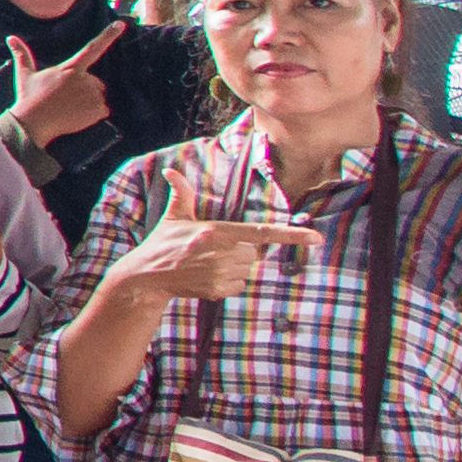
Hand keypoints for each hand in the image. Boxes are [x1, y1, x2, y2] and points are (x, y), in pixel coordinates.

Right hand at [4, 32, 112, 146]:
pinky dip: (93, 114)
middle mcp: (84, 79)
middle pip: (95, 82)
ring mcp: (92, 95)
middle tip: (66, 99)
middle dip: (85, 89)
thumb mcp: (24, 74)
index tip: (121, 24)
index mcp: (70, 68)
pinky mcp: (97, 110)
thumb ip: (22, 55)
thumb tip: (10, 37)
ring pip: (99, 96)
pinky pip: (103, 110)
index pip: (92, 49)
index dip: (107, 36)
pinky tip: (77, 117)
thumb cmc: (28, 98)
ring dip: (89, 102)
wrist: (33, 123)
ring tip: (70, 109)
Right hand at [104, 210, 313, 307]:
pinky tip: (207, 276)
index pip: (263, 232)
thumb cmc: (162, 243)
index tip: (316, 237)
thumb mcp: (173, 217)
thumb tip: (171, 172)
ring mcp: (221, 273)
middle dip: (239, 250)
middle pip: (253, 252)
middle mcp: (223, 253)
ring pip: (247, 269)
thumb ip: (181, 193)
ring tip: (207, 263)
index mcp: (217, 231)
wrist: (146, 277)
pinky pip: (239, 285)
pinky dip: (228, 281)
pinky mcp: (218, 290)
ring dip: (234, 266)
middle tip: (214, 249)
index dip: (292, 235)